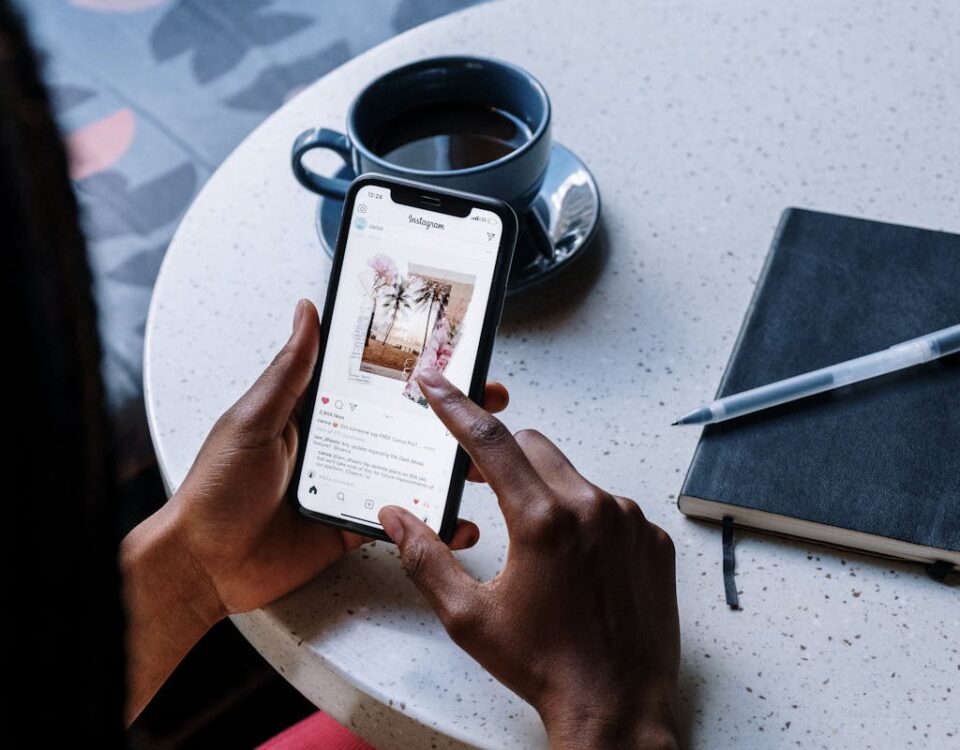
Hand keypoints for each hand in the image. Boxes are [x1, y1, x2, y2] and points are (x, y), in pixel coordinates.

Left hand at [164, 299, 508, 616]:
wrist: (205, 565)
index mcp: (320, 410)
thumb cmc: (217, 488)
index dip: (418, 368)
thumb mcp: (255, 420)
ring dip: (452, 464)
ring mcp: (354, 484)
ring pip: (414, 468)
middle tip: (490, 399)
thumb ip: (289, 372)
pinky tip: (459, 519)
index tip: (456, 353)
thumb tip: (307, 312)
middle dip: (453, 412)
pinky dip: (433, 521)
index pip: (378, 380)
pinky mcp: (357, 524)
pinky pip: (403, 520)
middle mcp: (343, 443)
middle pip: (407, 422)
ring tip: (485, 461)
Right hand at [377, 370, 679, 749]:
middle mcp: (593, 508)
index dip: (456, 407)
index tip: (437, 384)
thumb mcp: (469, 616)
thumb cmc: (544, 665)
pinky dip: (585, 518)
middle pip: (534, 447)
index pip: (490, 441)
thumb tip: (396, 517)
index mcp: (543, 521)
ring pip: (573, 477)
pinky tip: (575, 563)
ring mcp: (630, 522)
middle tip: (479, 482)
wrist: (616, 706)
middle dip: (502, 455)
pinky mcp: (652, 540)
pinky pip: (610, 506)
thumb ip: (425, 558)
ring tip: (535, 545)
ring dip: (545, 491)